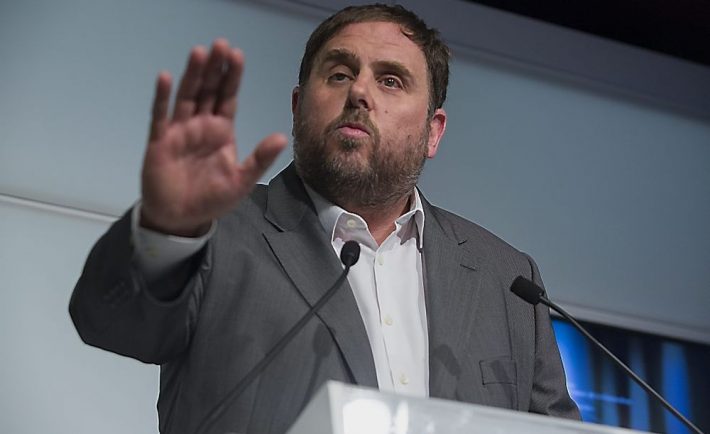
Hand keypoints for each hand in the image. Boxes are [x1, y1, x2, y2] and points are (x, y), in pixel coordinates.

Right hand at [140, 39, 286, 235]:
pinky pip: (161, 116)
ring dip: (192, 75)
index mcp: (222, 131)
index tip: (237, 55)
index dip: (232, 77)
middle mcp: (201, 125)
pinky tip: (165, 77)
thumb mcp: (242, 180)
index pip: (228, 97)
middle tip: (220, 44)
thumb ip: (260, 159)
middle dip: (215, 68)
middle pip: (208, 90)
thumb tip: (281, 137)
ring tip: (199, 52)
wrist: (182, 218)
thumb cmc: (212, 199)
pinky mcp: (160, 141)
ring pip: (187, 96)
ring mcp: (180, 131)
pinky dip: (162, 97)